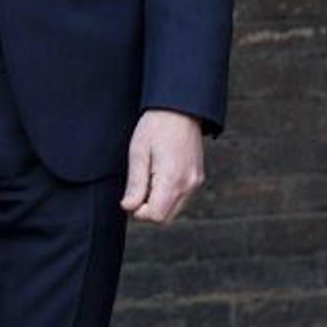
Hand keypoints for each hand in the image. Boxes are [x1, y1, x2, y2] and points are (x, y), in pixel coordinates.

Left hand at [121, 109, 204, 223]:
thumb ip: (135, 184)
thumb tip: (128, 208)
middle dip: (148, 210)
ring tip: (149, 177)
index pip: (155, 216)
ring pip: (173, 210)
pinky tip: (160, 176)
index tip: (130, 196)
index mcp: (173, 179)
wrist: (180, 109)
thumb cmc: (156, 127)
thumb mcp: (138, 153)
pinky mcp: (198, 178)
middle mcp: (188, 185)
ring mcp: (195, 182)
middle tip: (138, 187)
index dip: (138, 211)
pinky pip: (181, 199)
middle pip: (165, 218)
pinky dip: (168, 195)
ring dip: (158, 203)